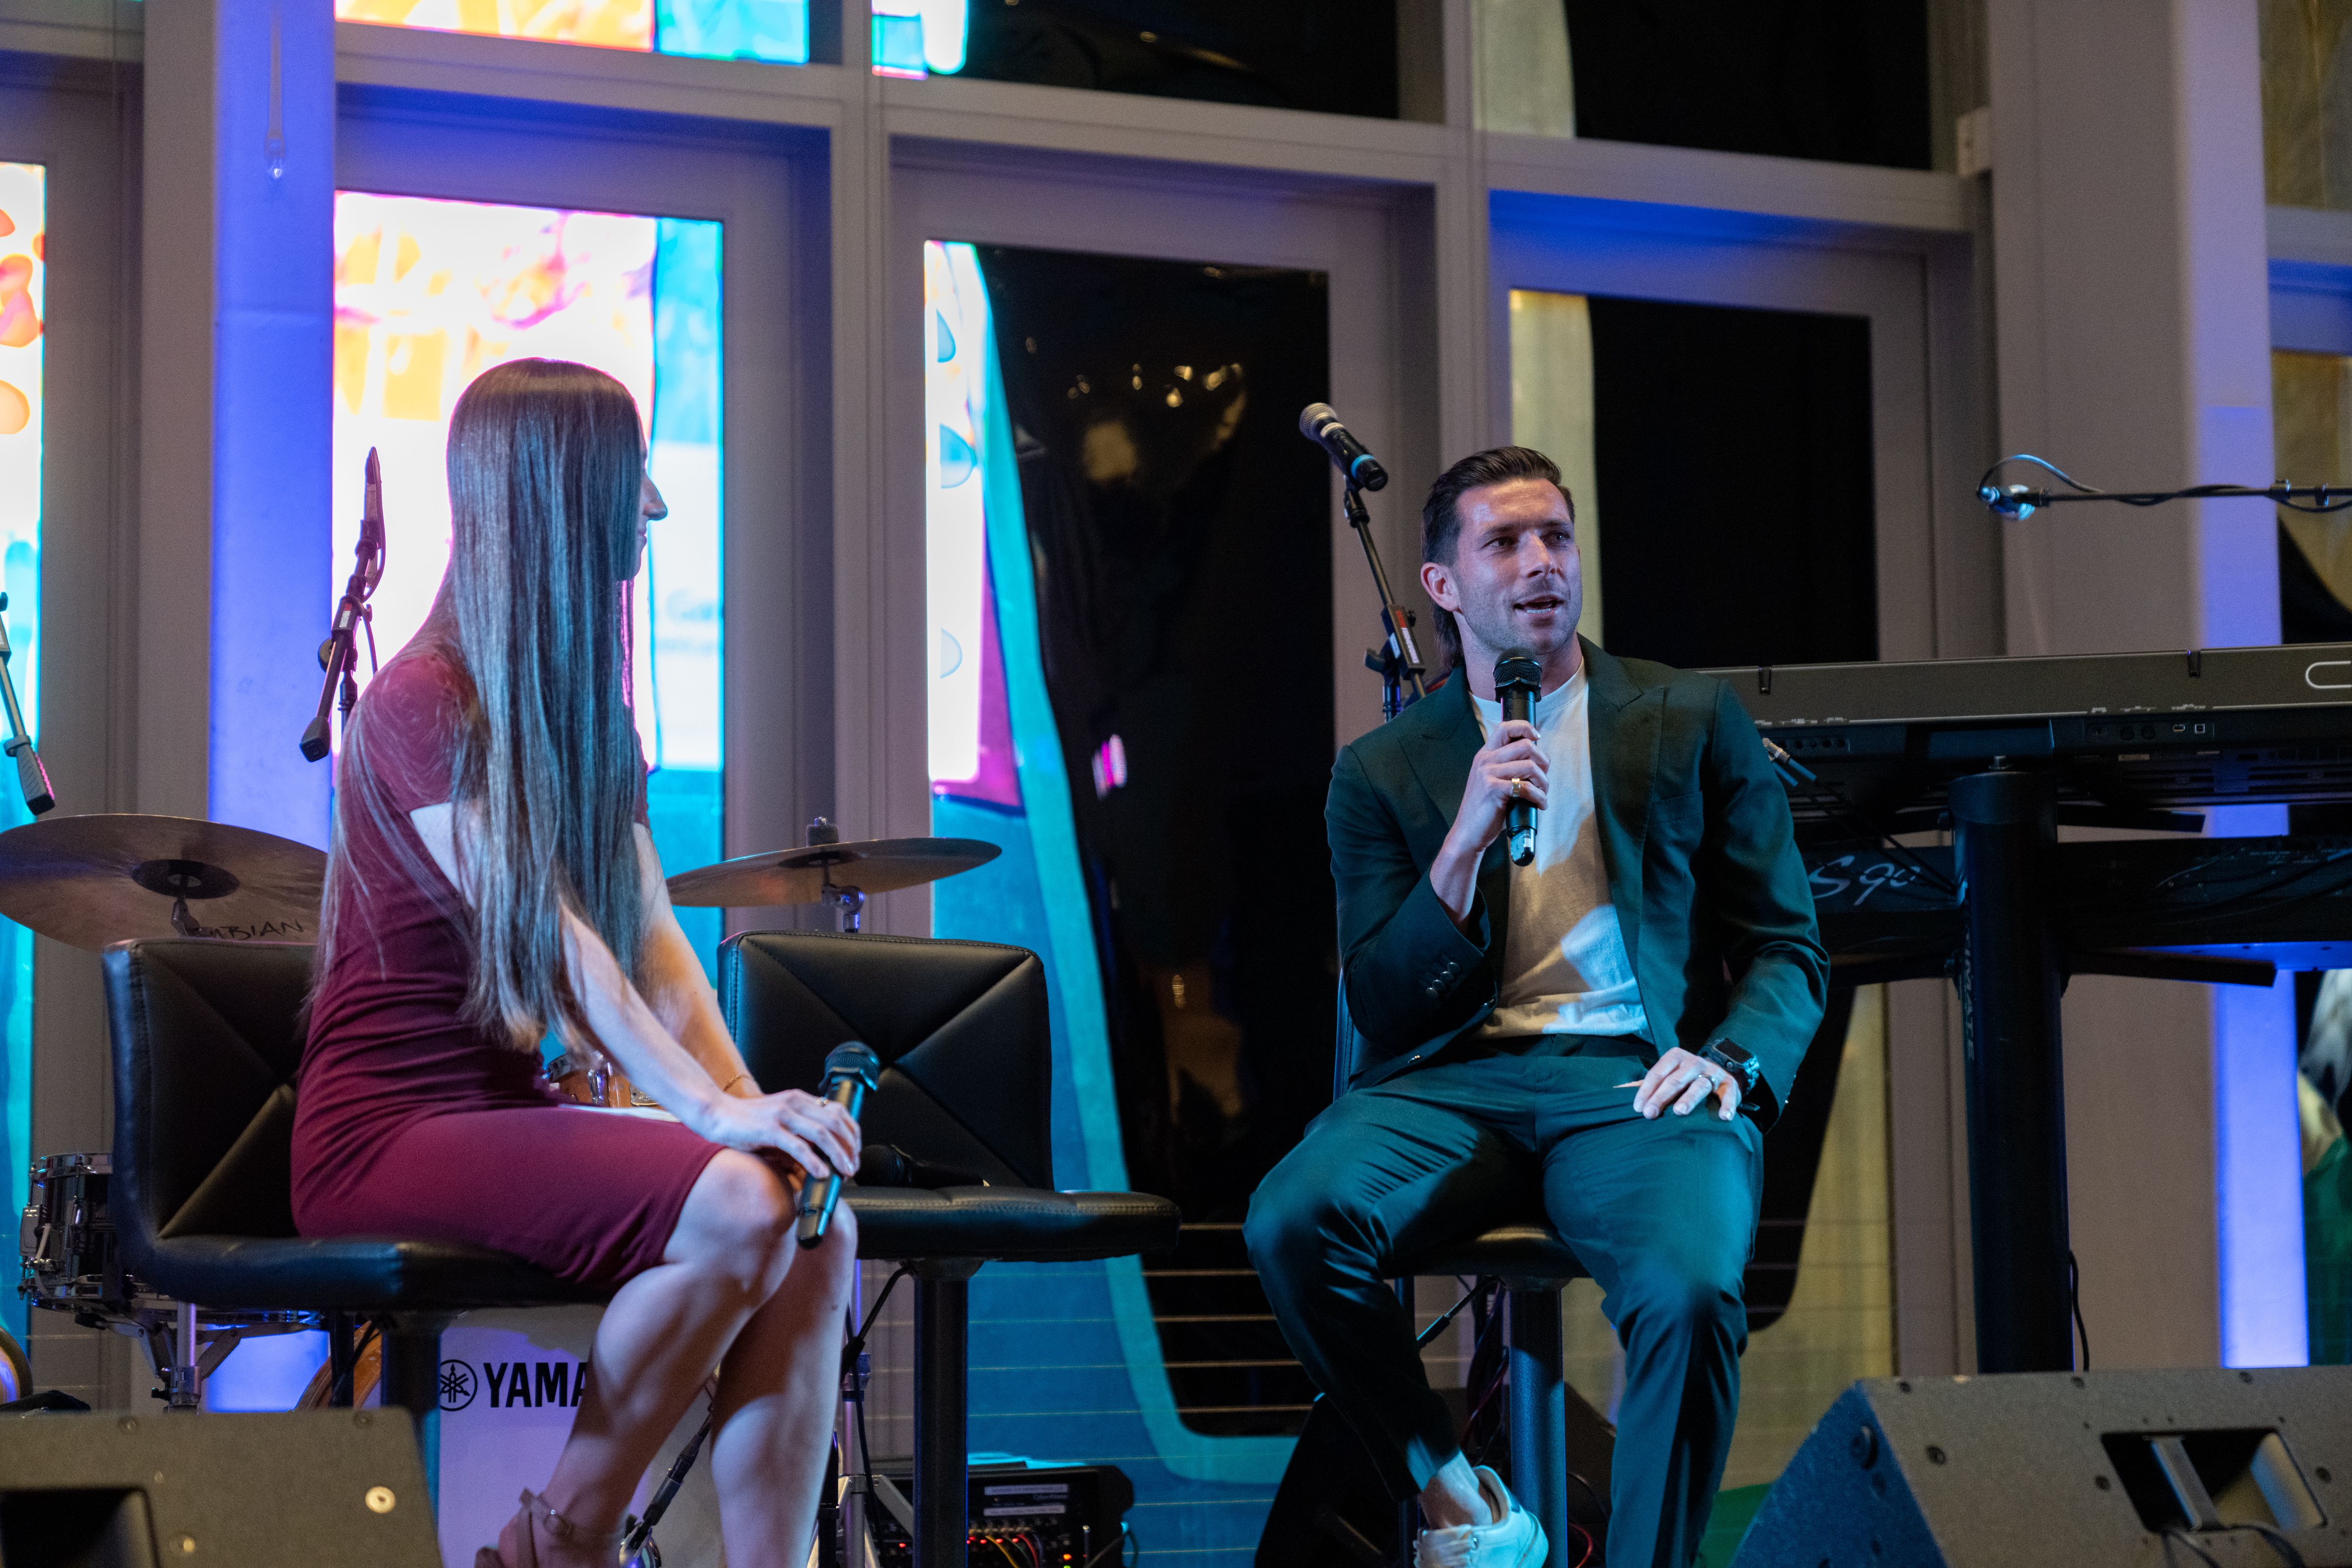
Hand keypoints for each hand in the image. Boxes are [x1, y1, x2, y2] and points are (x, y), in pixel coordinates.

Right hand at [694, 1088, 861, 1176]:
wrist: (715, 1113)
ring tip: (844, 1171)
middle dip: (850, 1147)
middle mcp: (794, 1103)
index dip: (852, 1132)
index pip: (838, 1111)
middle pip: (835, 1123)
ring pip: (822, 1134)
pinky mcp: (769, 1130)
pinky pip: (798, 1146)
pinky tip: (821, 1173)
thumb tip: (818, 1157)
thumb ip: (798, 1133)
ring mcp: (782, 1115)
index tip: (855, 1151)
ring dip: (838, 1155)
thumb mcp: (778, 1121)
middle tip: (853, 1166)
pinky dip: (813, 1161)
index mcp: (799, 1099)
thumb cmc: (745, 1121)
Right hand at [1447, 718, 1548, 859]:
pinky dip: (1539, 797)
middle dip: (1543, 761)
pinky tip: (1539, 805)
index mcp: (1485, 755)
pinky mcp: (1494, 790)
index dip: (1525, 728)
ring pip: (1530, 766)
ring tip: (1543, 794)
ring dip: (1544, 782)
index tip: (1537, 738)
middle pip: (1526, 745)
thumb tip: (1537, 761)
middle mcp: (1485, 760)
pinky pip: (1527, 787)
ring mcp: (1488, 774)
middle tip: (1544, 778)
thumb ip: (1508, 767)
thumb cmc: (1484, 809)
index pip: (1505, 728)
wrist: (1468, 832)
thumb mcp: (1491, 780)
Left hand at [1632, 1047, 1737, 1121]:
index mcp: (1675, 1058)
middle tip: (1650, 1114)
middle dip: (1661, 1097)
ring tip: (1680, 1111)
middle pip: (1675, 1080)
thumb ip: (1647, 1083)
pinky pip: (1729, 1093)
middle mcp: (1694, 1062)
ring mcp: (1712, 1072)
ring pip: (1699, 1085)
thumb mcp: (1668, 1074)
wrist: (1720, 1069)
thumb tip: (1618, 1090)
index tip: (1638, 1107)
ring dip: (1689, 1098)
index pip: (1657, 1073)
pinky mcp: (1729, 1083)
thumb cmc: (1685, 1076)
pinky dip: (1728, 1104)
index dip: (1646, 1090)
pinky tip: (1723, 1117)